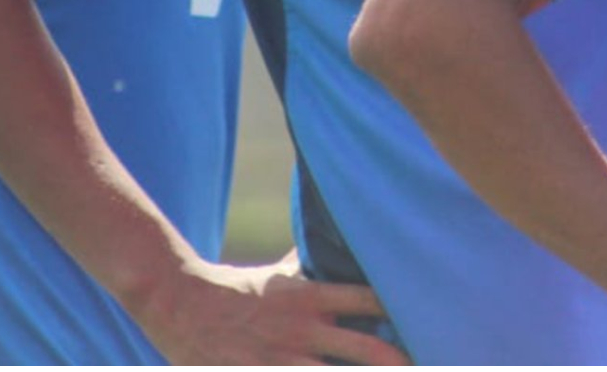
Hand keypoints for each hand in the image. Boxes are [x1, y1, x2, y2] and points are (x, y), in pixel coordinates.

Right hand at [131, 256, 405, 364]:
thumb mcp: (272, 277)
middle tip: (425, 366)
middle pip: (371, 350)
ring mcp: (281, 360)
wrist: (176, 303)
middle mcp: (302, 331)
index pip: (369, 300)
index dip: (403, 311)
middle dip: (401, 363)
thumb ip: (304, 271)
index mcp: (308, 300)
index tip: (429, 321)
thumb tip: (326, 246)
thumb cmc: (229, 289)